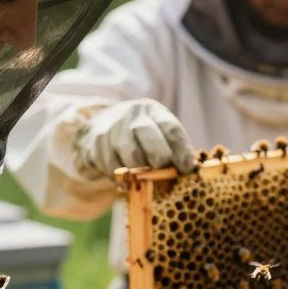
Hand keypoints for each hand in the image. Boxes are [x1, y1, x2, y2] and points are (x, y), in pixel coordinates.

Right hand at [74, 99, 194, 178]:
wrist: (103, 125)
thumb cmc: (141, 135)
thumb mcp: (159, 132)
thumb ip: (174, 148)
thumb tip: (191, 171)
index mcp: (153, 111)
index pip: (171, 129)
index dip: (182, 151)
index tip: (186, 169)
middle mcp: (133, 115)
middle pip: (150, 138)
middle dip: (161, 160)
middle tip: (165, 174)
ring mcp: (113, 127)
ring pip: (132, 156)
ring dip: (142, 172)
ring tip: (146, 177)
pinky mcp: (97, 142)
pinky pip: (114, 167)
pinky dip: (123, 177)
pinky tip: (127, 176)